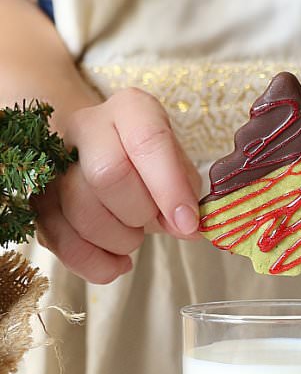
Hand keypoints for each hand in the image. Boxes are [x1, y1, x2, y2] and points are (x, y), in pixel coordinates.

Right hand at [32, 88, 201, 283]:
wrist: (108, 159)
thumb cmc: (151, 166)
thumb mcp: (178, 170)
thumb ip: (186, 194)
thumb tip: (187, 227)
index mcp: (131, 110)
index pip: (147, 140)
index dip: (169, 187)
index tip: (188, 222)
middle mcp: (86, 126)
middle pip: (108, 175)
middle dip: (140, 212)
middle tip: (153, 220)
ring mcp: (54, 162)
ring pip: (81, 210)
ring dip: (120, 239)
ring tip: (135, 236)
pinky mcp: (38, 200)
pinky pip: (60, 241)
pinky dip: (97, 263)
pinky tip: (119, 262)